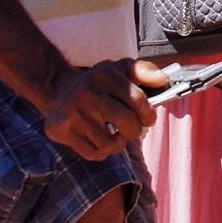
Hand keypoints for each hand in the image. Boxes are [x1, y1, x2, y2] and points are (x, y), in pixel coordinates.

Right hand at [40, 59, 168, 160]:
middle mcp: (87, 93)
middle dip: (136, 130)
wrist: (57, 89)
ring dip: (118, 143)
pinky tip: (100, 139)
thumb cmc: (98, 82)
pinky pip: (94, 153)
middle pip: (127, 123)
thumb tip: (164, 80)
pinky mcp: (61, 131)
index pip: (137, 99)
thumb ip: (144, 71)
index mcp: (104, 75)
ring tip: (114, 133)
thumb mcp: (120, 69)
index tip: (149, 118)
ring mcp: (73, 114)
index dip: (148, 113)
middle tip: (133, 129)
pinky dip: (102, 150)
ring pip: (111, 144)